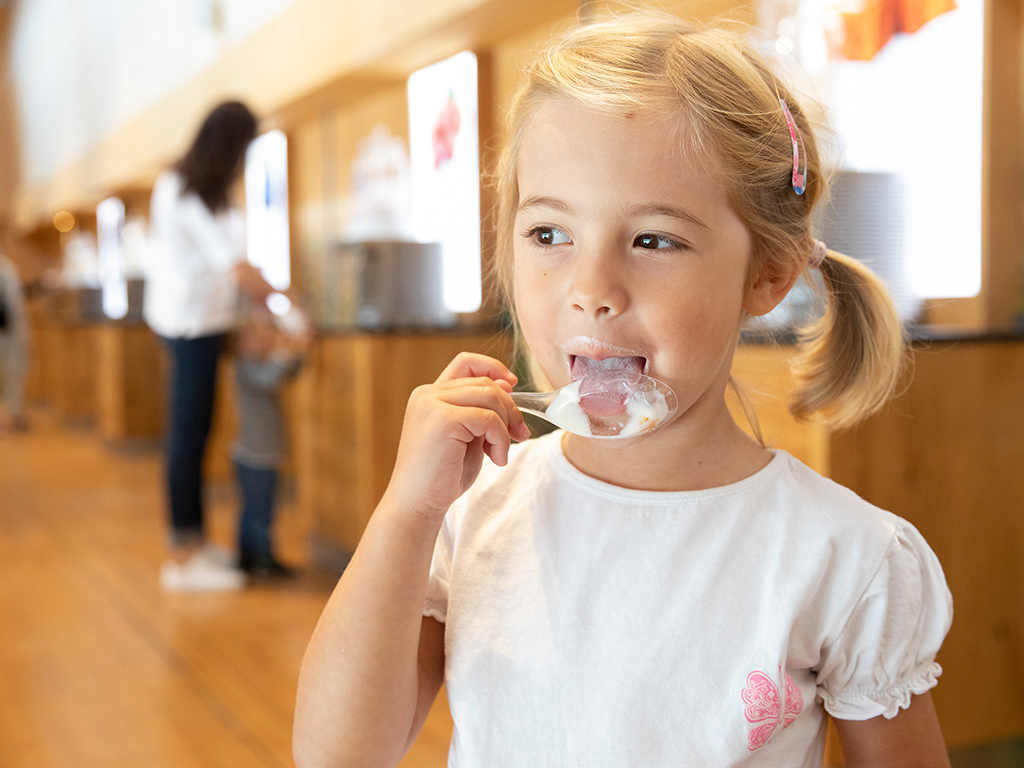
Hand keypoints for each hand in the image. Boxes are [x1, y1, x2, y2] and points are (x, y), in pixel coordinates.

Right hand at [382, 353, 530, 527]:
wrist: (417, 505)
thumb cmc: (442, 477)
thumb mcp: (468, 436)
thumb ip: (482, 411)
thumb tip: (509, 384)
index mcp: (430, 395)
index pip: (466, 363)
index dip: (494, 368)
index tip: (513, 385)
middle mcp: (427, 394)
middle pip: (486, 382)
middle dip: (511, 408)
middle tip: (520, 434)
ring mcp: (432, 404)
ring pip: (490, 396)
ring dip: (506, 425)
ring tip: (501, 453)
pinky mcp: (442, 420)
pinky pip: (488, 418)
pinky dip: (500, 438)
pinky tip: (496, 459)